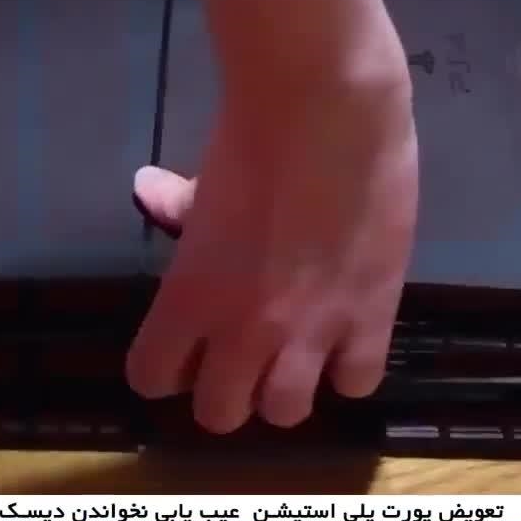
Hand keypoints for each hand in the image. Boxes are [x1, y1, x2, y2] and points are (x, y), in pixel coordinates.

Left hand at [126, 33, 418, 433]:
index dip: (165, 366)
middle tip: (240, 353)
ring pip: (286, 413)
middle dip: (224, 389)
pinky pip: (355, 382)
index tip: (182, 346)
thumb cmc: (253, 131)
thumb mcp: (203, 177)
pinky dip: (347, 367)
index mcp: (189, 296)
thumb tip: (149, 192)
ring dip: (285, 388)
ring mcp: (311, 330)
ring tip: (296, 353)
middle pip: (219, 414)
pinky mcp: (371, 315)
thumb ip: (177, 207)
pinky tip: (345, 335)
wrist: (329, 105)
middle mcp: (244, 330)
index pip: (152, 378)